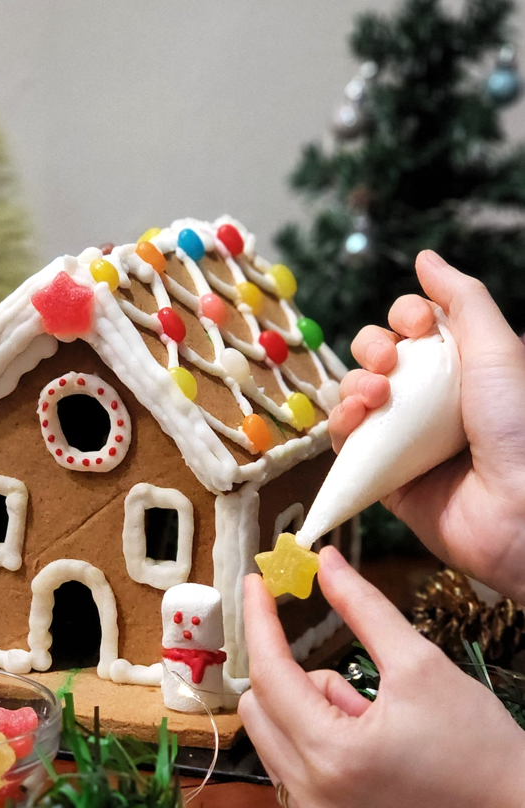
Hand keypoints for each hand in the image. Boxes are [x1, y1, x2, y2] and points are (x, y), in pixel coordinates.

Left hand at [238, 552, 524, 807]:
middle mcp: (314, 804)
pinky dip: (319, 758)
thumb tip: (323, 560)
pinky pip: (296, 784)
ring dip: (309, 720)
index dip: (260, 622)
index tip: (254, 584)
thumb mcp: (419, 662)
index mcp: (333, 756)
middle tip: (356, 687)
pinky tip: (371, 764)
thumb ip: (362, 606)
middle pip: (261, 711)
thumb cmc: (477, 740)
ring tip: (373, 730)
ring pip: (276, 746)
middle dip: (296, 682)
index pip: (271, 673)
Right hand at [329, 250, 524, 600]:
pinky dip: (342, 420)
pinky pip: (345, 440)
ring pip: (354, 394)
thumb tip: (425, 257)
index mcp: (459, 369)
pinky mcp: (380, 474)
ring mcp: (402, 437)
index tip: (416, 323)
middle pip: (376, 357)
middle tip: (390, 360)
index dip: (405, 317)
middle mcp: (428, 400)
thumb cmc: (518, 427)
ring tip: (376, 393)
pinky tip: (356, 415)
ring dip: (354, 382)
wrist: (517, 508)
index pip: (413, 329)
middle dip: (373, 347)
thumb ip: (462, 298)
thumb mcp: (498, 348)